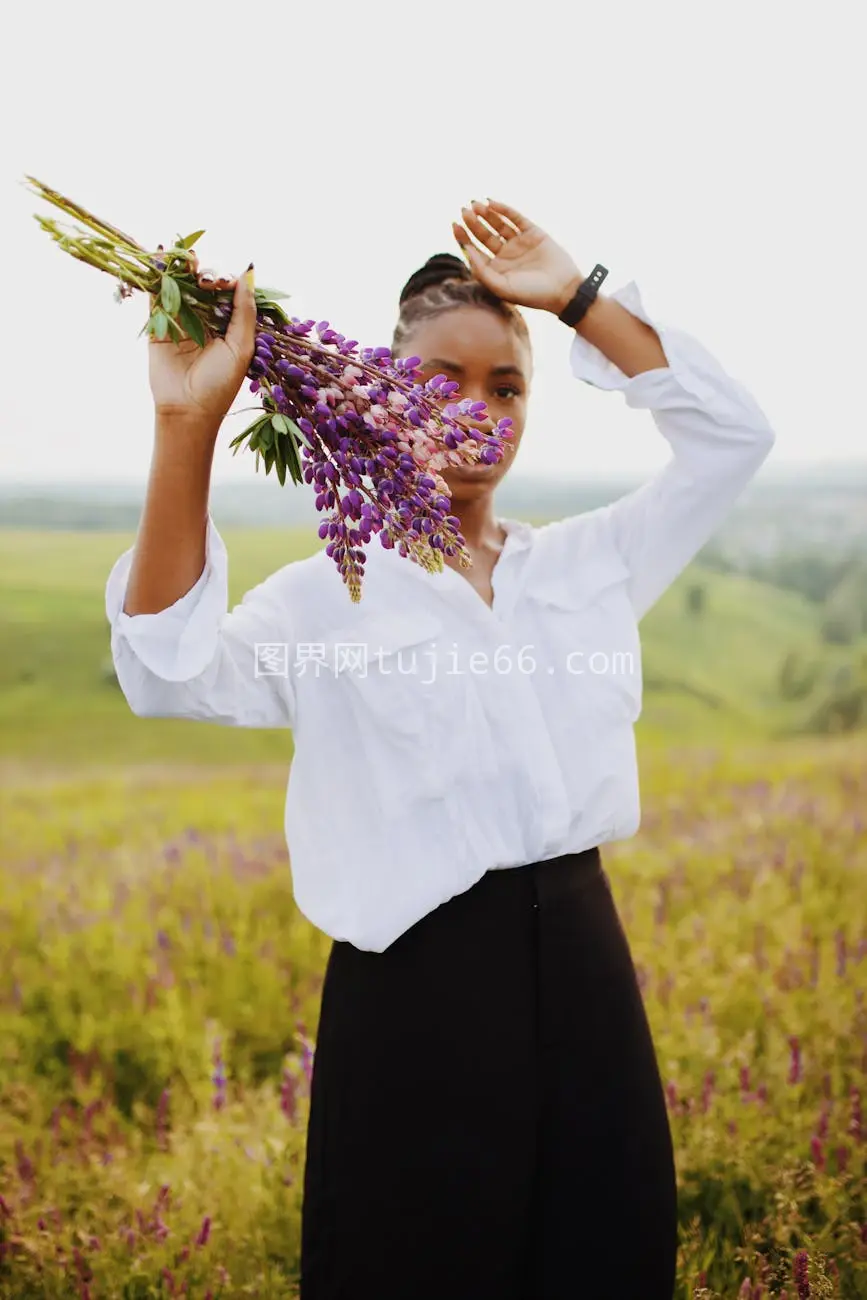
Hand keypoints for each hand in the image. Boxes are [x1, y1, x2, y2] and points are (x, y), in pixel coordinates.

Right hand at [148, 261, 256, 424]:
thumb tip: (248, 274)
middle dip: (207, 274)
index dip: (226, 279)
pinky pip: (156, 294)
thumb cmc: (220, 385)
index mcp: (227, 324)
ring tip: (188, 258)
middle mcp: (203, 318)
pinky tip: (160, 255)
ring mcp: (179, 320)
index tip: (225, 281)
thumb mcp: (241, 347)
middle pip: (203, 284)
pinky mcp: (157, 324)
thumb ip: (245, 311)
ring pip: (180, 284)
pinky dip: (156, 274)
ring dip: (184, 268)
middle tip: (207, 282)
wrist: (187, 410)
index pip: (226, 291)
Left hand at [453, 200, 582, 315]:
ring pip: (498, 224)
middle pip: (484, 234)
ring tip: (475, 205)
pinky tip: (491, 203)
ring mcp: (519, 242)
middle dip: (473, 222)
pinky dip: (504, 209)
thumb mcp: (502, 287)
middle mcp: (505, 254)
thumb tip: (466, 250)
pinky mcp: (533, 232)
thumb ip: (482, 271)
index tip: (454, 224)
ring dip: (486, 214)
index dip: (463, 237)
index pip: (474, 249)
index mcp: (495, 269)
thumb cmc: (532, 294)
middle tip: (464, 211)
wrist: (563, 290)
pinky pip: (515, 218)